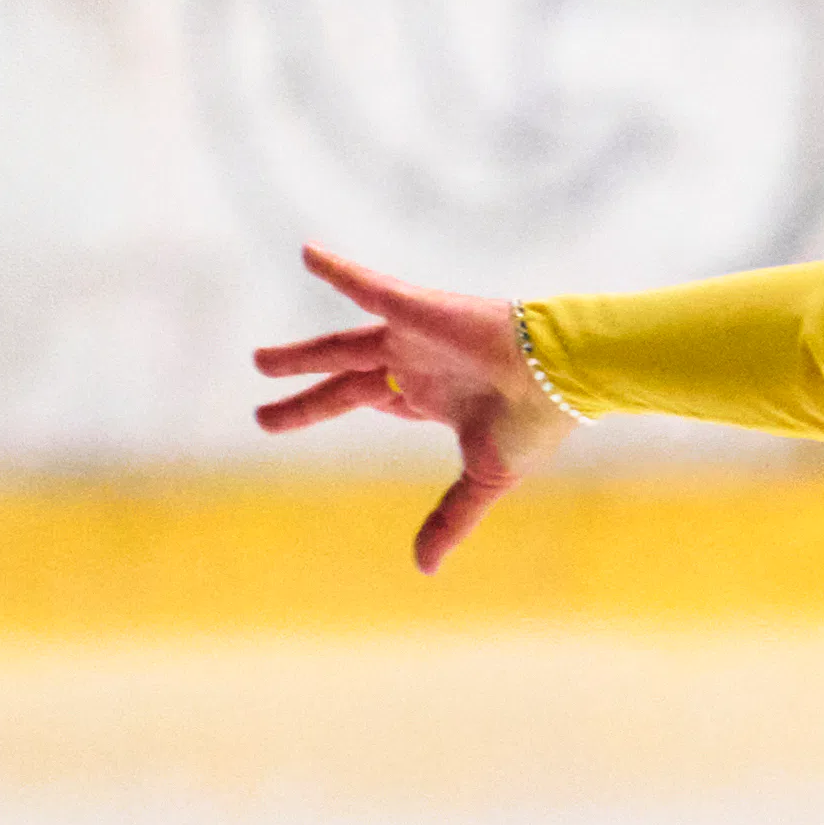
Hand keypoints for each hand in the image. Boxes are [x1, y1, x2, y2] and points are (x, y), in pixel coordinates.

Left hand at [250, 245, 574, 573]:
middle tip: (261, 406)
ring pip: (342, 344)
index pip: (368, 401)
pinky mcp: (417, 309)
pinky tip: (308, 254)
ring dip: (300, 353)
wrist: (564, 377)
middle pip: (344, 378)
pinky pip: (370, 287)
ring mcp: (413, 335)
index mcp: (431, 398)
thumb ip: (449, 519)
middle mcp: (416, 365)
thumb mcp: (482, 478)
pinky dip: (339, 271)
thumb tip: (423, 570)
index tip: (289, 418)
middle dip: (303, 393)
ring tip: (259, 362)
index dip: (326, 410)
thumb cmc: (533, 423)